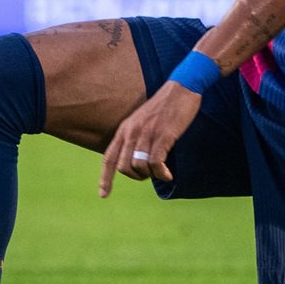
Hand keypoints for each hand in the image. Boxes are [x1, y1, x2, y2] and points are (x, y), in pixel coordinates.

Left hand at [99, 80, 200, 196]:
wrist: (181, 88)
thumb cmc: (164, 107)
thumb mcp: (142, 120)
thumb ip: (135, 138)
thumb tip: (135, 162)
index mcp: (125, 129)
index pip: (109, 158)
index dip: (105, 178)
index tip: (103, 195)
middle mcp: (132, 131)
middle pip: (124, 167)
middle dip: (136, 176)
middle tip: (150, 174)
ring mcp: (147, 133)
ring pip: (140, 166)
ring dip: (151, 175)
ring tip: (162, 171)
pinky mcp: (163, 135)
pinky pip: (156, 162)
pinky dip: (161, 173)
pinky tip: (168, 175)